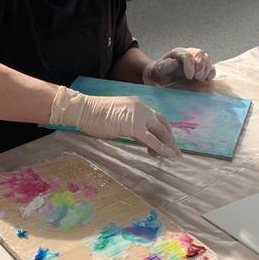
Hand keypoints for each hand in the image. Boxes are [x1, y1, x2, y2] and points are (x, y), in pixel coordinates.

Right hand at [50, 86, 179, 157]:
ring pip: (160, 131)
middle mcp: (141, 107)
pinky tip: (164, 154)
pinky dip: (159, 148)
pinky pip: (151, 139)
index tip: (166, 141)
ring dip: (167, 144)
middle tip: (174, 151)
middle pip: (162, 124)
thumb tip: (141, 139)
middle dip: (170, 139)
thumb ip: (131, 126)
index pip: (156, 117)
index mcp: (137, 104)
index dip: (164, 130)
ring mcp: (138, 116)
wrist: (83, 110)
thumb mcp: (118, 118)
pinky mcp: (133, 126)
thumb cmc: (95, 115)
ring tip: (171, 155)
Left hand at [143, 47, 215, 85]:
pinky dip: (210, 73)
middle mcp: (188, 54)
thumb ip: (164, 66)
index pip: (187, 55)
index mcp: (177, 53)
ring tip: (199, 79)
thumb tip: (174, 62)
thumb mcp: (157, 70)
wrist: (162, 77)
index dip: (190, 65)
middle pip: (199, 54)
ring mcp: (195, 60)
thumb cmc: (159, 73)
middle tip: (196, 77)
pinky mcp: (201, 67)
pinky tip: (205, 79)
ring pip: (206, 59)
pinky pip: (210, 67)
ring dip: (206, 69)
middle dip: (200, 66)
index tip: (189, 77)